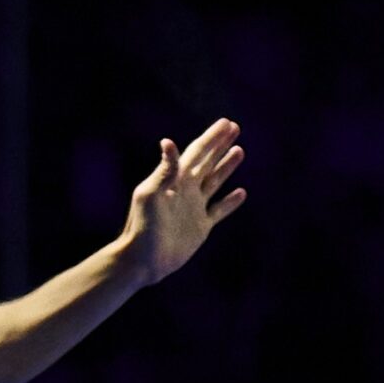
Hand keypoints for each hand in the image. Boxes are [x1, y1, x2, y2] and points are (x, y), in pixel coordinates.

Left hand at [116, 118, 247, 285]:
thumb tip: (168, 141)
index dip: (212, 137)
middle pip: (208, 162)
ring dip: (227, 166)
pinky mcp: (200, 227)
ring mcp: (194, 208)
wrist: (142, 260)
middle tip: (235, 127)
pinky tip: (241, 193)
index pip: (197, 152)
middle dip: (220, 144)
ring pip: (215, 181)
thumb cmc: (142, 227)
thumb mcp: (151, 196)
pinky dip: (230, 202)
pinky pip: (219, 210)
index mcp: (175, 180)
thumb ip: (164, 170)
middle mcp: (186, 190)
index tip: (227, 122)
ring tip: (239, 150)